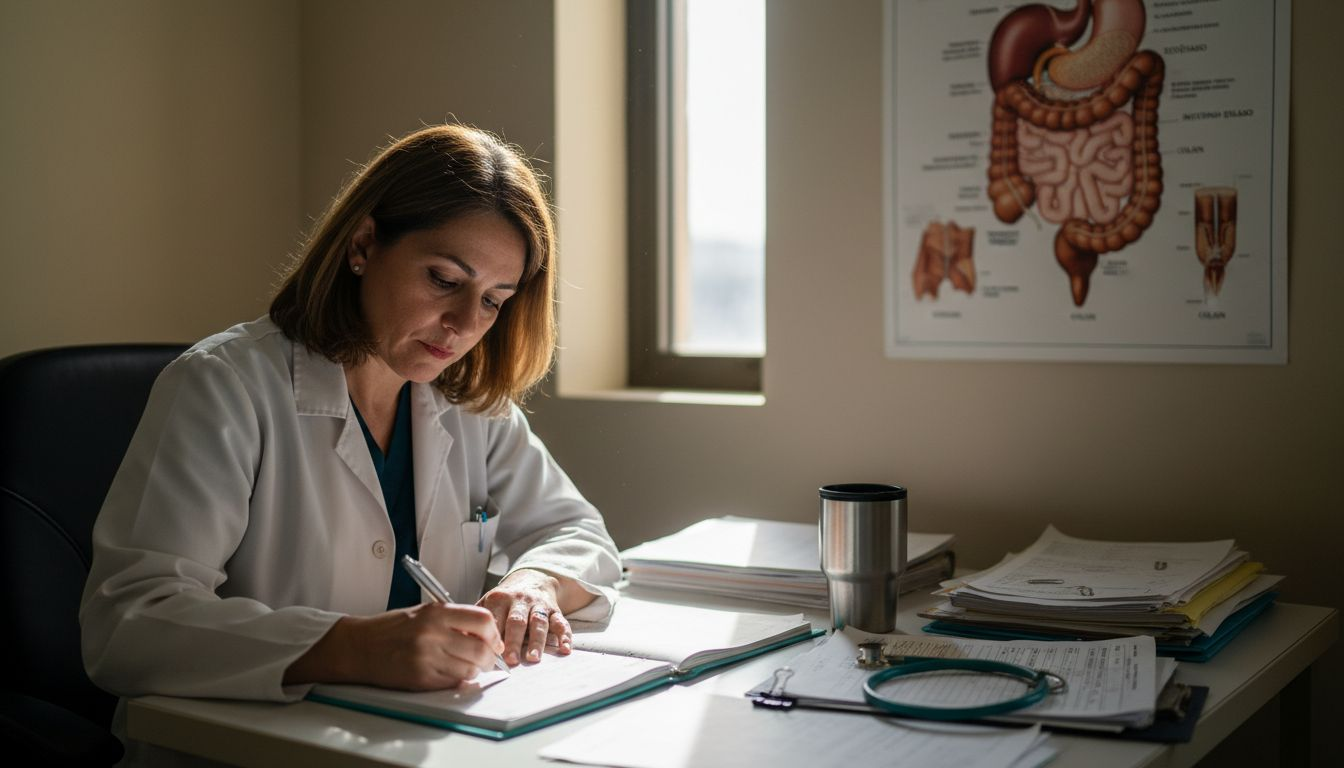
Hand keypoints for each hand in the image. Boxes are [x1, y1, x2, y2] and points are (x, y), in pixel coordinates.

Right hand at [284, 603, 503, 689]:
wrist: (358, 647)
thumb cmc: (391, 629)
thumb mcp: (423, 613)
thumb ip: (453, 620)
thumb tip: (485, 634)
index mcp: (436, 613)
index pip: (482, 620)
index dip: (494, 634)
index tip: (494, 641)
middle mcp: (433, 634)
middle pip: (481, 649)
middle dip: (490, 658)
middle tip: (488, 660)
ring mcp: (427, 657)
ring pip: (470, 669)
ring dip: (475, 671)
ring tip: (469, 668)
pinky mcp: (420, 678)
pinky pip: (452, 682)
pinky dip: (457, 680)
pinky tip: (451, 674)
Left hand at [479, 569, 572, 665]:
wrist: (532, 579)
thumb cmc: (505, 600)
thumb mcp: (488, 603)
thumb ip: (476, 621)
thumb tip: (461, 642)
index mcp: (499, 599)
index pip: (494, 619)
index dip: (491, 636)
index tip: (488, 654)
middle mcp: (519, 600)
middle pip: (516, 621)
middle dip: (513, 641)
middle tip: (510, 660)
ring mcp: (538, 605)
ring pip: (538, 622)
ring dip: (537, 641)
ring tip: (533, 658)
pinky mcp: (554, 610)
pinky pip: (561, 622)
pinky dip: (564, 636)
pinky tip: (565, 648)